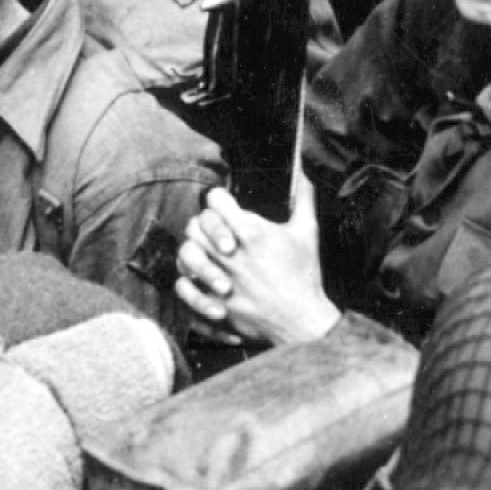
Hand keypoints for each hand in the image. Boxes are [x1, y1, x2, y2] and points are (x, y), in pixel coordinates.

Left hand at [174, 178, 341, 345]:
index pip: (216, 200)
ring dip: (194, 250)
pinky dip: (186, 280)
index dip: (220, 199)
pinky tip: (197, 278)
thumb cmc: (305, 275)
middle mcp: (231, 256)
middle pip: (195, 224)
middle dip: (204, 223)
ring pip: (186, 254)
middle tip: (216, 230)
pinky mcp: (214, 305)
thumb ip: (304, 195)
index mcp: (251, 233)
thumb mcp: (307, 231)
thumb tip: (305, 167)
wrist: (302, 322)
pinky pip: (183, 287)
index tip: (226, 206)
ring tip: (206, 252)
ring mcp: (220, 281)